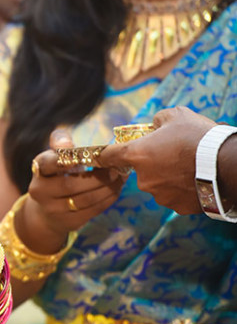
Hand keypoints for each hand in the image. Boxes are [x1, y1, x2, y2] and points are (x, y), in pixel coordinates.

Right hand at [28, 128, 125, 243]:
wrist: (47, 211)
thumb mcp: (54, 157)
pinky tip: (116, 189)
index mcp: (38, 169)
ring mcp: (53, 210)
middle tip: (117, 167)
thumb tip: (67, 143)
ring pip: (86, 199)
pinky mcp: (69, 222)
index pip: (47, 163)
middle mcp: (40, 191)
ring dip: (108, 187)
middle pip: (71, 185)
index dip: (62, 161)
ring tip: (122, 177)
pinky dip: (108, 198)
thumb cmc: (56, 175)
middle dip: (98, 176)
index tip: (79, 158)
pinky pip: (93, 210)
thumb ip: (60, 143)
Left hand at [98, 106, 214, 213]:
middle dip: (152, 161)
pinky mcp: (176, 207)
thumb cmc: (197, 136)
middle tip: (172, 152)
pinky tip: (195, 178)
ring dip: (167, 175)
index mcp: (137, 155)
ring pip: (158, 183)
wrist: (225, 165)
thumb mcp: (174, 116)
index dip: (103, 154)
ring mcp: (159, 195)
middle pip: (140, 169)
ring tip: (188, 165)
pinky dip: (180, 188)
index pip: (108, 156)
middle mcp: (143, 179)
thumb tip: (153, 128)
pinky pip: (174, 195)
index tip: (99, 156)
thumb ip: (156, 121)